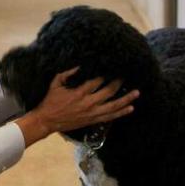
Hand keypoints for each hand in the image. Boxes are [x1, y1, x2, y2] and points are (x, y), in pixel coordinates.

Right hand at [15, 68, 139, 146]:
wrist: (47, 120)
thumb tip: (81, 65)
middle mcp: (88, 103)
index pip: (98, 80)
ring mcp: (92, 113)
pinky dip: (121, 113)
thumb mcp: (56, 82)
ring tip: (136, 93)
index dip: (107, 73)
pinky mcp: (93, 120)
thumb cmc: (51, 100)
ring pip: (114, 106)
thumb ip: (68, 73)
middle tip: (126, 75)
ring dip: (126, 99)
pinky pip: (110, 117)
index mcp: (80, 92)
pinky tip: (130, 109)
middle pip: (109, 91)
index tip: (114, 66)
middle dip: (119, 82)